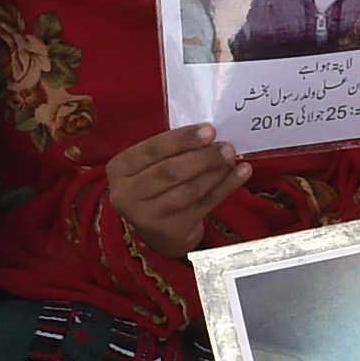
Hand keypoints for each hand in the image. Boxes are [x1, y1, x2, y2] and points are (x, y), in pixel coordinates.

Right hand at [106, 125, 247, 257]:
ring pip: (188, 190)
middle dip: (201, 157)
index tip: (209, 130)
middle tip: (225, 146)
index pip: (152, 150)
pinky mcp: (173, 230)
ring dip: (214, 172)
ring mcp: (148, 216)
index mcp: (119, 169)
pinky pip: (205, 205)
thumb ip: (169, 149)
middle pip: (170, 172)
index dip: (182, 139)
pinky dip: (226, 187)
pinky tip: (241, 173)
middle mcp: (127, 195)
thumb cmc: (154, 184)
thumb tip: (208, 132)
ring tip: (231, 157)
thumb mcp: (148, 165)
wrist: (157, 229)